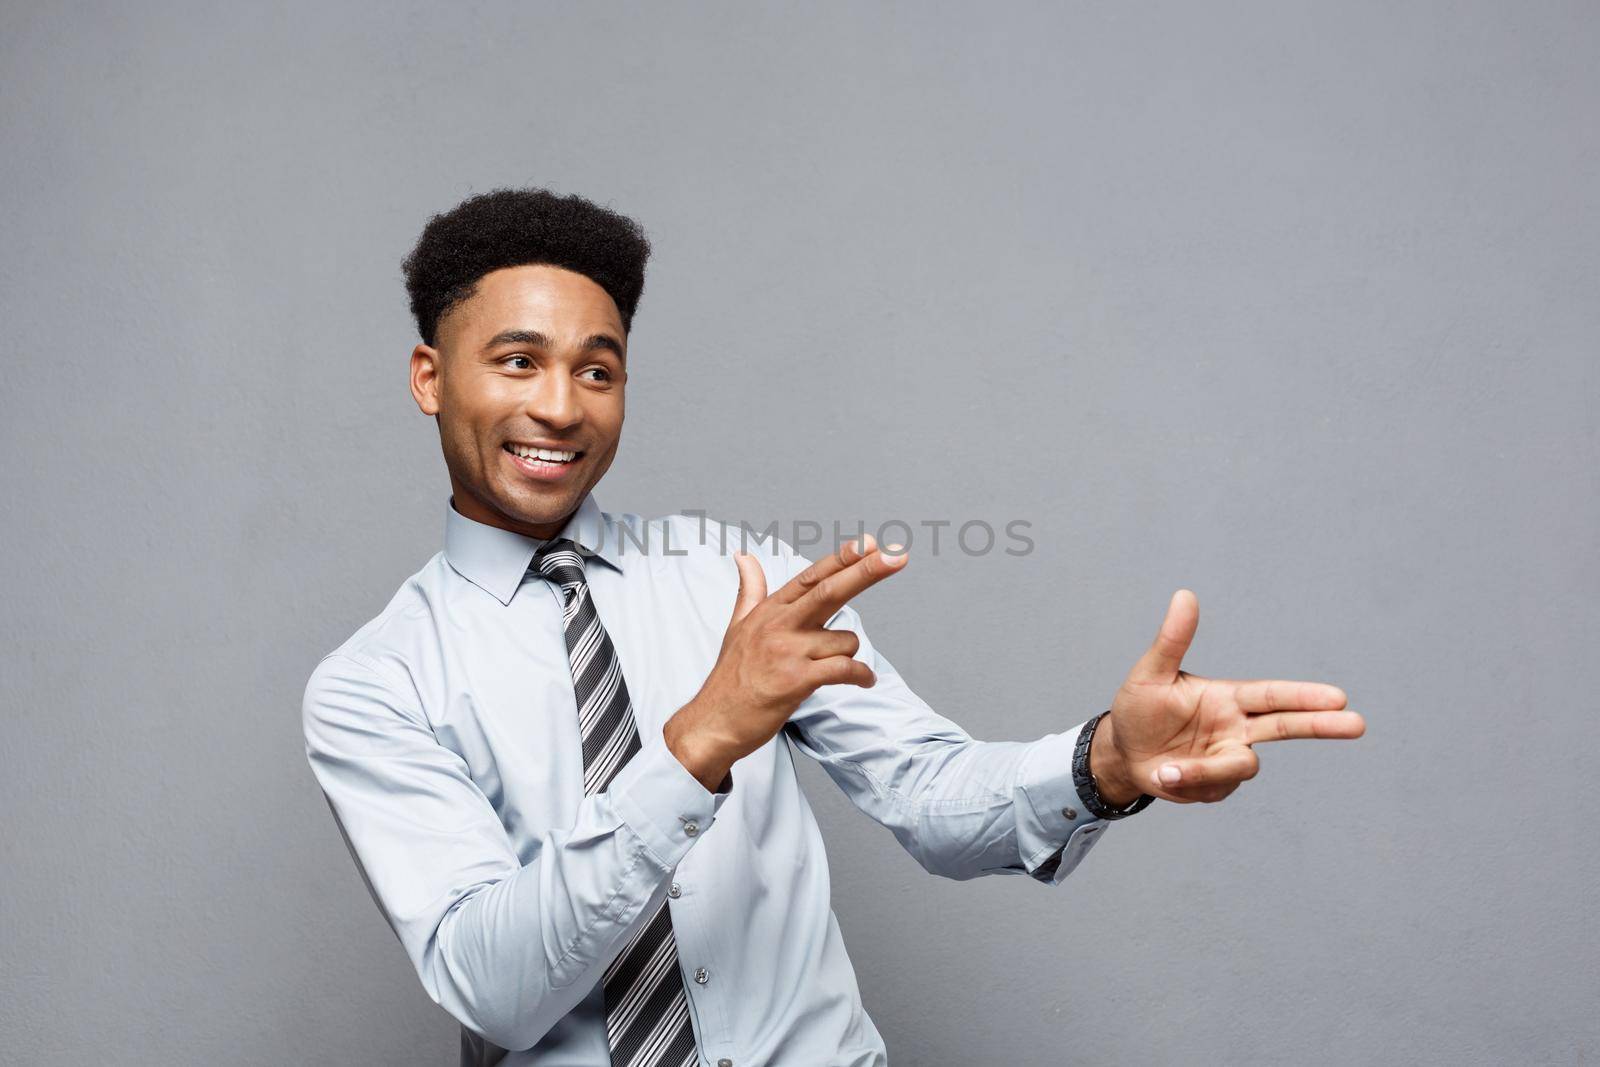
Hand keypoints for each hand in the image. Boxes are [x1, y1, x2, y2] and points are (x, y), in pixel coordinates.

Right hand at [665, 534, 907, 789]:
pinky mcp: (796, 680)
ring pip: (845, 640)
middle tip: (896, 556)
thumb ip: (750, 590)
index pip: (811, 576)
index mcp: (769, 610)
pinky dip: (861, 675)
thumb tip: (744, 556)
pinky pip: (844, 669)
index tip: (868, 543)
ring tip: (833, 669)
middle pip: (830, 591)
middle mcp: (778, 625)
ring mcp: (787, 652)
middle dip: (866, 571)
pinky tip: (865, 681)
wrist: (712, 723)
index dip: (842, 558)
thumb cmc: (730, 678)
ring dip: (851, 655)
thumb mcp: (737, 627)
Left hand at [1093, 589, 1365, 804]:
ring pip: (1241, 768)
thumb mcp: (1150, 673)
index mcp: (1227, 698)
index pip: (1272, 696)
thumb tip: (1184, 595)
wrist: (1122, 753)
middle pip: (1287, 726)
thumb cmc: (1138, 709)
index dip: (1303, 696)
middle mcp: (1236, 727)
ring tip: (1168, 769)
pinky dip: (1189, 784)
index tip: (1338, 697)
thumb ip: (1172, 639)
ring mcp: (1230, 757)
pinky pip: (1215, 789)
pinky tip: (1167, 774)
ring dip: (1205, 772)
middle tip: (1358, 724)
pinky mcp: (1218, 785)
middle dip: (1321, 726)